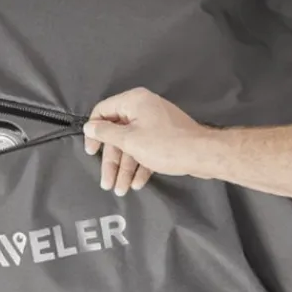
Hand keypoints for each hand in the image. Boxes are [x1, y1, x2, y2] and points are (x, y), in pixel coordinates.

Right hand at [83, 87, 209, 193]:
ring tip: (121, 190)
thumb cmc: (164, 145)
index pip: (102, 111)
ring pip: (132, 145)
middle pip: (117, 135)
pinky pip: (146, 149)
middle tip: (106, 183)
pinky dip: (140, 166)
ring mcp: (155, 123)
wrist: (203, 154)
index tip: (91, 152)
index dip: (93, 132)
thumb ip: (106, 133)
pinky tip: (137, 184)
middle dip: (112, 162)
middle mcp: (142, 108)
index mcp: (133, 102)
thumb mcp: (129, 140)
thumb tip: (89, 127)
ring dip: (125, 169)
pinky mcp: (164, 137)